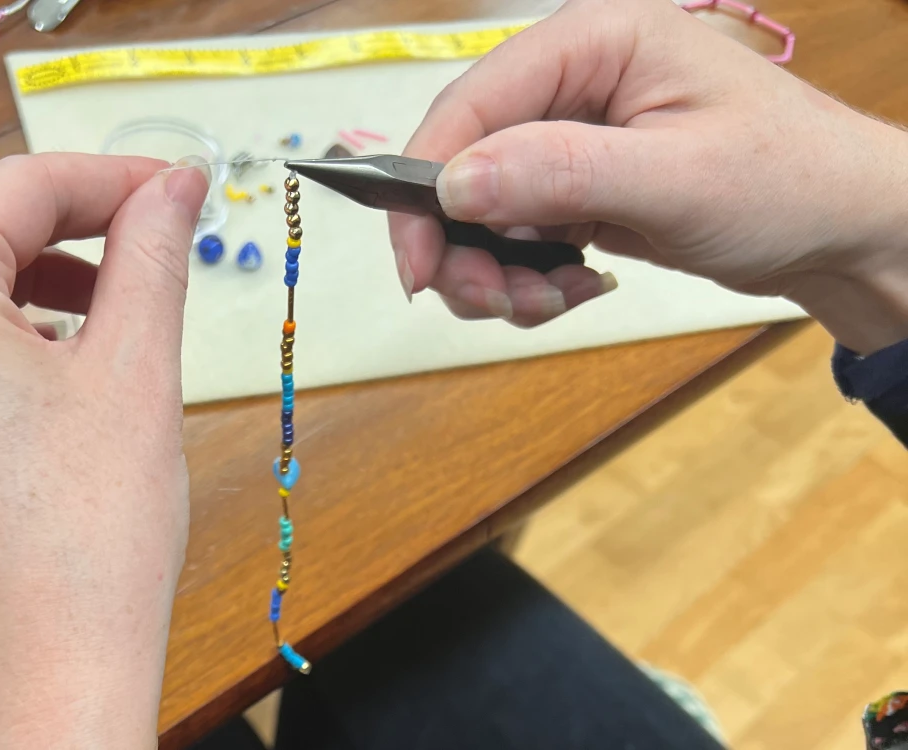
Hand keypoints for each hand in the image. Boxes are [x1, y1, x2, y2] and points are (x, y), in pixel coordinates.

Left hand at [0, 153, 210, 747]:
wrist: (40, 683)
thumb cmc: (82, 546)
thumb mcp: (136, 371)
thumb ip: (151, 255)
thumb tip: (175, 186)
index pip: (18, 187)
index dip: (110, 175)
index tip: (176, 187)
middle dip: (73, 216)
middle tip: (157, 227)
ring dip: (42, 271)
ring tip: (120, 301)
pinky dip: (9, 327)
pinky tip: (68, 360)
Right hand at [393, 0, 907, 352]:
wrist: (844, 230)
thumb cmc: (789, 181)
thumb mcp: (674, 178)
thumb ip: (559, 174)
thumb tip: (452, 185)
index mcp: (594, 40)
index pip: (472, 103)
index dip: (426, 183)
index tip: (418, 262)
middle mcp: (573, 79)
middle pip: (464, 161)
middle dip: (463, 243)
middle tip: (489, 302)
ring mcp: (573, 134)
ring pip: (481, 207)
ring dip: (495, 270)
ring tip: (550, 302)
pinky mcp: (576, 182)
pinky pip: (515, 233)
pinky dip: (526, 275)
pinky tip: (574, 288)